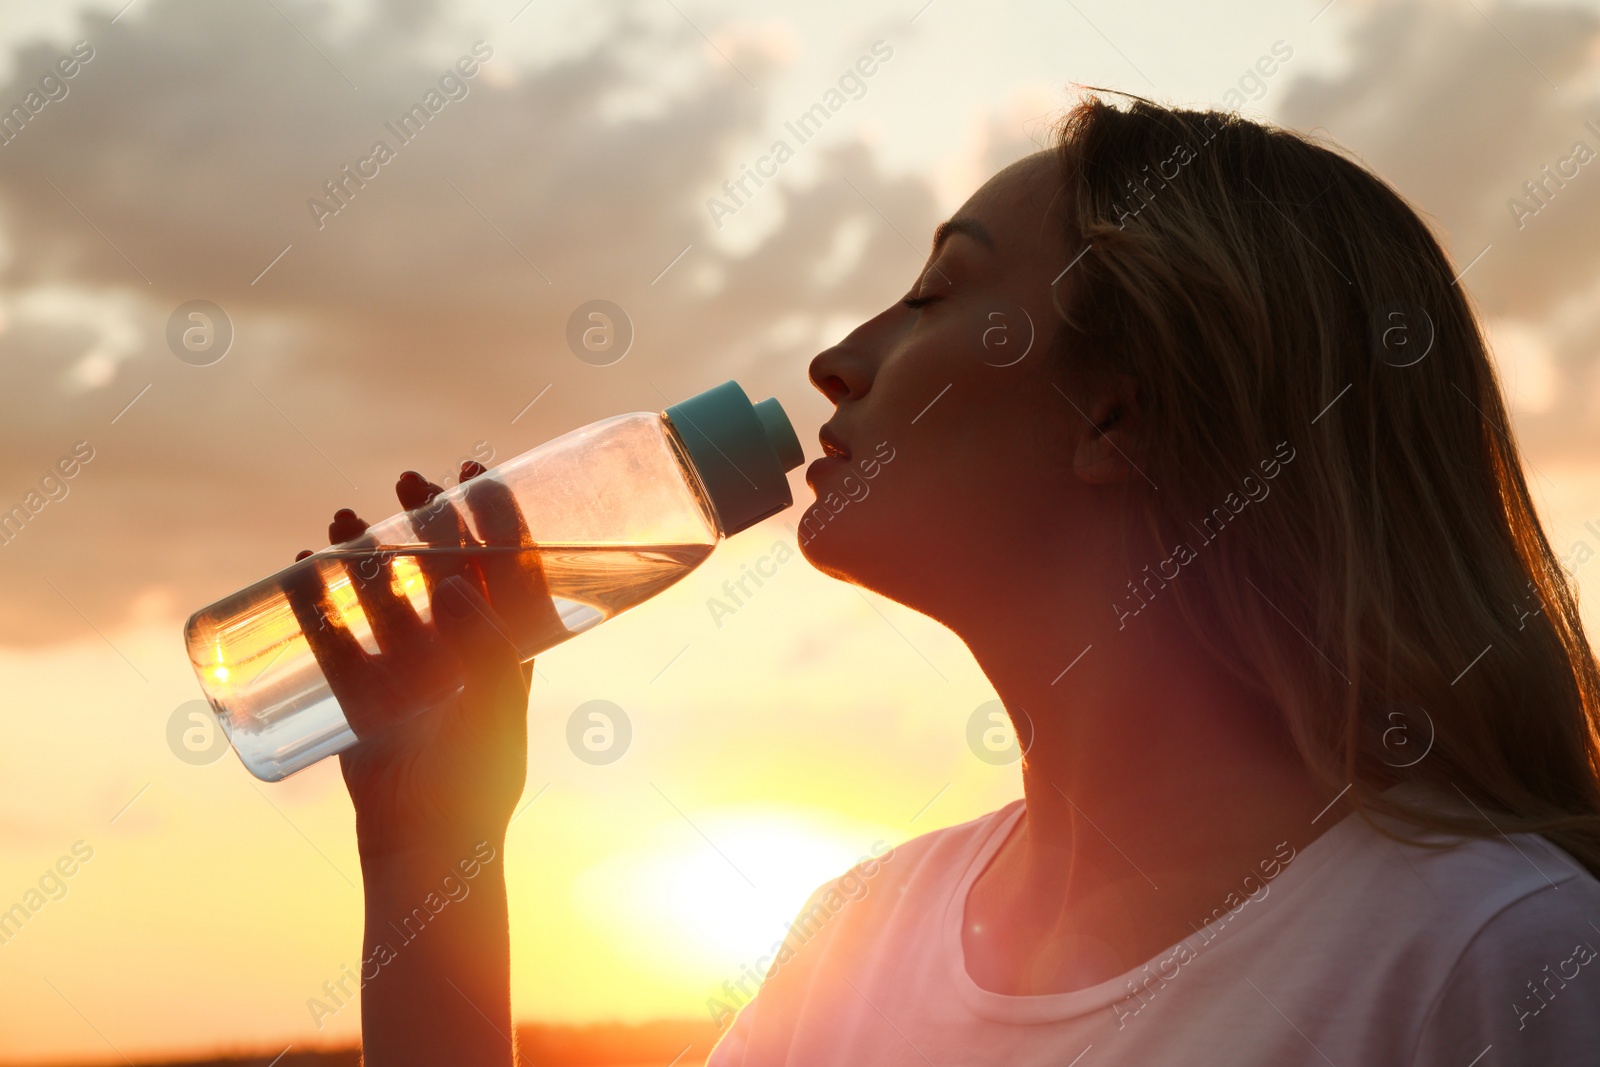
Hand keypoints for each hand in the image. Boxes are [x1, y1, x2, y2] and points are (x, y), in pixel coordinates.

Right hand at [289, 464, 537, 856]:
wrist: (429, 843)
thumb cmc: (478, 776)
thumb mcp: (499, 703)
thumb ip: (490, 643)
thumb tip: (462, 582)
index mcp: (507, 645)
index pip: (505, 563)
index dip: (493, 514)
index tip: (474, 470)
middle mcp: (458, 648)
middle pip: (441, 566)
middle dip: (424, 519)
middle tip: (406, 479)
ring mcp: (407, 668)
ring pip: (383, 593)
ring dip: (362, 551)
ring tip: (343, 514)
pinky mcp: (362, 695)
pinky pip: (333, 639)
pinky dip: (315, 605)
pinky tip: (299, 569)